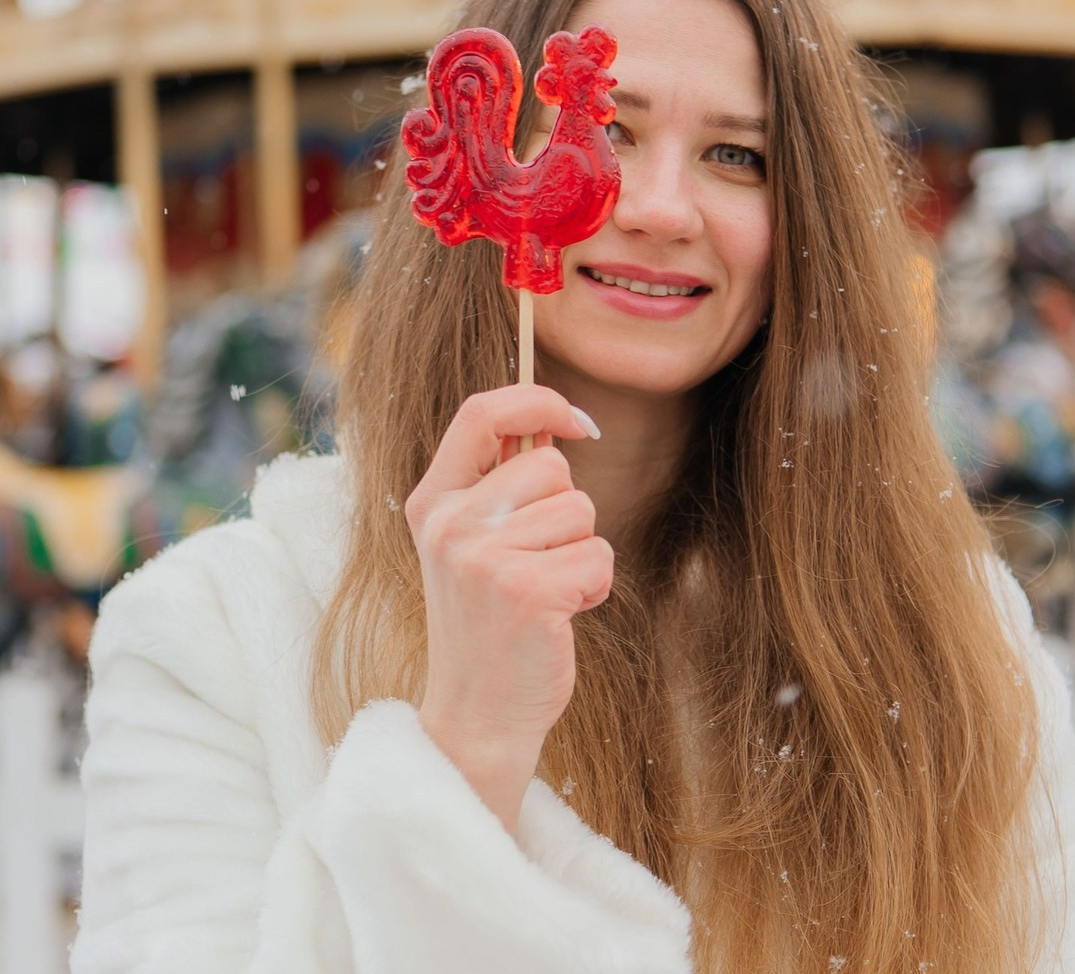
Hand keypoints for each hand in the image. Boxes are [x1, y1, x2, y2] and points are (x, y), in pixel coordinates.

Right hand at [404, 386, 609, 830]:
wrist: (477, 716)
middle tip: (539, 563)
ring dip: (582, 552)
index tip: (578, 421)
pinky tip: (561, 617)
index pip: (481, 413)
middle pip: (551, 466)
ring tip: (546, 594)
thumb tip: (557, 423)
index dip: (537, 400)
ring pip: (582, 511)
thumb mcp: (475, 544)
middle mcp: (450, 525)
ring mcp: (483, 558)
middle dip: (568, 511)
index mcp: (433, 503)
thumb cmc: (490, 622)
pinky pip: (598, 556)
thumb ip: (502, 484)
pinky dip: (595, 586)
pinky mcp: (526, 591)